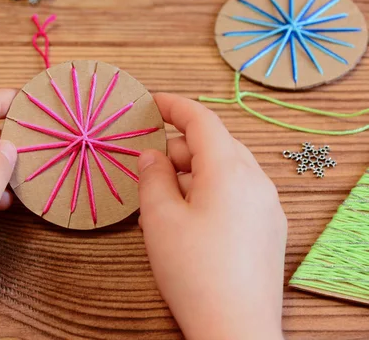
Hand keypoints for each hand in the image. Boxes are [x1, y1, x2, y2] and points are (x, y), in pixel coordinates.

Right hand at [138, 94, 286, 339]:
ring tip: (165, 204)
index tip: (151, 103)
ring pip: (226, 171)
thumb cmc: (194, 271)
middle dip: (180, 149)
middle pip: (215, 145)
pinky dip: (211, 193)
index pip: (202, 120)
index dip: (174, 106)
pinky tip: (191, 221)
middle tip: (150, 171)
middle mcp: (256, 180)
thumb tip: (151, 155)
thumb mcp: (159, 218)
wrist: (237, 329)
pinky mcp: (270, 228)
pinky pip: (238, 194)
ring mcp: (268, 205)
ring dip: (193, 174)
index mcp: (229, 169)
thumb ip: (152, 176)